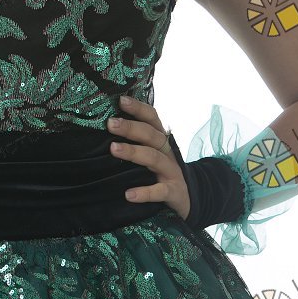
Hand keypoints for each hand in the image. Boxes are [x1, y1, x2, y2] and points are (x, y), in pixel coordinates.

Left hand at [108, 95, 191, 220]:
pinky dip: (145, 193)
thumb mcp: (154, 152)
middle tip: (111, 124)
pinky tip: (129, 194)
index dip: (138, 108)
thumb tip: (107, 126)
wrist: (190, 197)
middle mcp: (168, 152)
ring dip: (134, 152)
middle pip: (151, 135)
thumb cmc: (162, 171)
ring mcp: (172, 172)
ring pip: (154, 158)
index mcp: (161, 140)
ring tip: (114, 149)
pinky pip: (159, 191)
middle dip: (131, 128)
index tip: (121, 100)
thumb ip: (137, 141)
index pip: (152, 118)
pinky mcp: (174, 192)